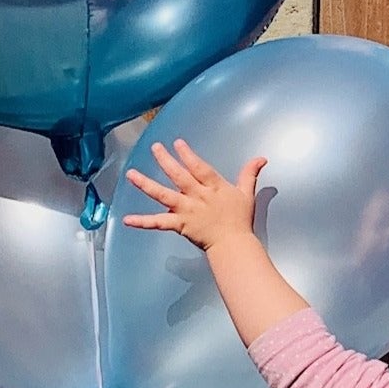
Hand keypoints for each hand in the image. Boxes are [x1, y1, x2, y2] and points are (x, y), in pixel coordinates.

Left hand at [123, 140, 265, 252]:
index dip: (188, 154)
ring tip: (131, 174)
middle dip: (166, 160)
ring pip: (164, 195)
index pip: (199, 167)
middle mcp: (197, 196)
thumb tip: (261, 158)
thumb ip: (250, 174)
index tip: (177, 143)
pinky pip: (158, 223)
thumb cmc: (240, 219)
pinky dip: (143, 222)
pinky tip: (127, 219)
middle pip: (179, 175)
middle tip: (155, 147)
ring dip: (146, 184)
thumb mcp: (246, 193)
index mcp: (213, 187)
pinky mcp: (179, 225)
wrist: (234, 244)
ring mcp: (186, 210)